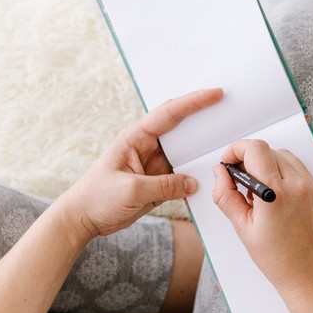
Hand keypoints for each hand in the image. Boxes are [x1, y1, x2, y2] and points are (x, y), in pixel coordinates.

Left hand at [61, 88, 222, 238]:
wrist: (83, 218)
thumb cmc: (97, 197)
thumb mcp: (131, 190)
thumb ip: (164, 186)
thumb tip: (192, 183)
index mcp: (135, 138)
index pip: (169, 114)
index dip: (193, 102)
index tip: (215, 94)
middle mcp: (146, 147)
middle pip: (180, 129)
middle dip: (203, 120)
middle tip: (229, 113)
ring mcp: (153, 165)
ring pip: (184, 153)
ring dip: (201, 151)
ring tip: (224, 144)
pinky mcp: (157, 182)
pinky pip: (181, 176)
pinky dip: (194, 176)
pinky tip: (209, 176)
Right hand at [212, 139, 312, 301]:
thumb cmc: (280, 261)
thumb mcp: (243, 229)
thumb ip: (226, 196)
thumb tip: (220, 174)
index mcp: (274, 194)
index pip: (254, 149)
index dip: (236, 150)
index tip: (229, 162)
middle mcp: (296, 186)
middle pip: (267, 150)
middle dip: (248, 160)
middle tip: (239, 181)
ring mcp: (312, 188)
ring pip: (283, 156)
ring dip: (266, 164)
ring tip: (259, 192)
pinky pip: (298, 169)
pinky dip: (283, 173)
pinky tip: (276, 195)